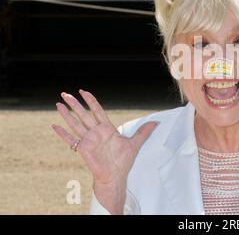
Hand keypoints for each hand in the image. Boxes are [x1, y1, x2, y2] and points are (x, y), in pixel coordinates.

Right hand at [51, 89, 158, 212]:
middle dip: (75, 104)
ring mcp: (88, 140)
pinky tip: (54, 126)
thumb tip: (156, 122)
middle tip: (65, 93)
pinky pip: (70, 140)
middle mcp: (96, 132)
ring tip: (58, 104)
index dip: (91, 101)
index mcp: (107, 128)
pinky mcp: (83, 149)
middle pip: (83, 114)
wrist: (115, 176)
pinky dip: (62, 134)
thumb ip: (143, 131)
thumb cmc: (123, 161)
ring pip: (75, 124)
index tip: (84, 91)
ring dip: (66, 114)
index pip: (97, 111)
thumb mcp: (135, 143)